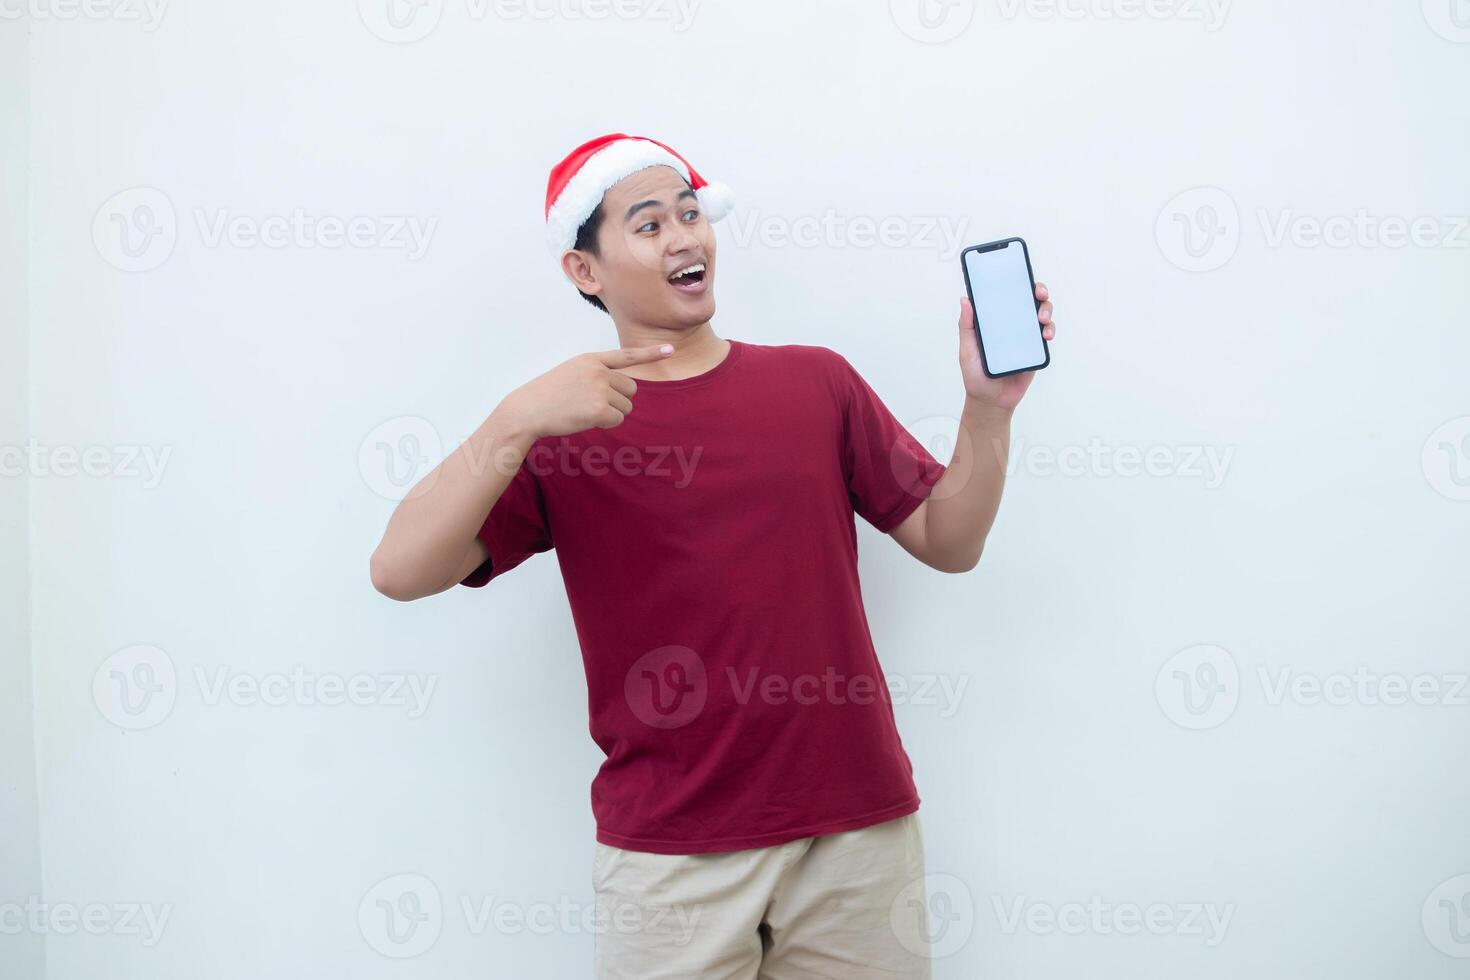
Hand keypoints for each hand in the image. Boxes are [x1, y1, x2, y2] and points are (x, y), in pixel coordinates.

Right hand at [502, 344, 673, 438]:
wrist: (527, 410)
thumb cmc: (547, 395)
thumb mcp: (571, 373)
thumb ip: (596, 374)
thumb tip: (624, 388)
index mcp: (591, 360)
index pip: (625, 355)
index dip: (650, 354)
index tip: (670, 350)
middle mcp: (598, 371)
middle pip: (631, 389)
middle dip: (618, 400)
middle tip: (591, 404)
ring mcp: (599, 388)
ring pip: (626, 406)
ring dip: (611, 413)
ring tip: (584, 410)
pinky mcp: (598, 408)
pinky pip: (618, 419)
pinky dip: (606, 423)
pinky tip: (585, 419)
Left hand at [958, 281, 1056, 412]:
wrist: (991, 402)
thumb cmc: (976, 375)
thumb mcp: (967, 350)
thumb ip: (966, 326)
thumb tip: (965, 299)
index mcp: (996, 320)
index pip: (1006, 295)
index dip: (1014, 281)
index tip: (1018, 272)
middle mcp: (1012, 324)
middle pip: (1029, 300)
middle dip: (1038, 291)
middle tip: (1038, 293)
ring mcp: (1026, 336)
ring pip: (1042, 314)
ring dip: (1046, 310)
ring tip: (1041, 319)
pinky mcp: (1036, 350)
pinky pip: (1046, 335)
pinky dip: (1049, 330)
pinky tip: (1046, 334)